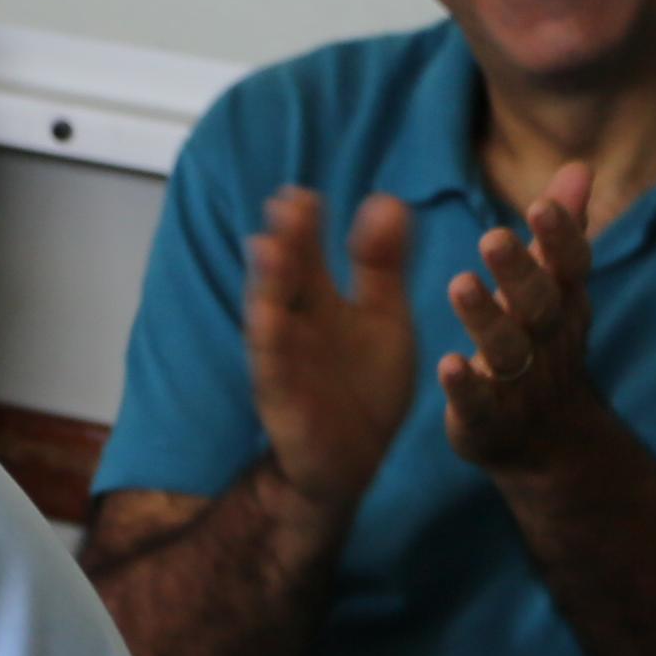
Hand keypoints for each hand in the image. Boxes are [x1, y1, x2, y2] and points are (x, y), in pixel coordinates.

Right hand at [241, 185, 419, 523]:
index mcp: (319, 303)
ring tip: (269, 247)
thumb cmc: (363, 388)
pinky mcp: (284, 397)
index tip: (304, 194)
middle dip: (286, 242)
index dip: (305, 226)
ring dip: (268, 284)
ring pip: (272, 315)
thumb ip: (382, 265)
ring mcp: (285, 361)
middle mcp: (296, 326)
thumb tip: (387, 199)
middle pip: (286, 276)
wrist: (352, 462)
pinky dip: (270, 342)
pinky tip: (268, 315)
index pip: (308, 255)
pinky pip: (274, 367)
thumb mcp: (383, 317)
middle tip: (288, 204)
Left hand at [440, 165, 602, 473]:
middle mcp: (547, 341)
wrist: (549, 440)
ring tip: (459, 284)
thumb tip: (581, 166)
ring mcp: (521, 383)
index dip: (560, 238)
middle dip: (520, 272)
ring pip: (507, 351)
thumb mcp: (557, 287)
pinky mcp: (489, 421)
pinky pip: (479, 404)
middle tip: (492, 237)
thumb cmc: (544, 342)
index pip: (570, 266)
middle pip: (539, 305)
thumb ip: (562, 231)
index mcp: (563, 303)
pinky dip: (465, 387)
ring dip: (486, 319)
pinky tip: (447, 365)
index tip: (540, 205)